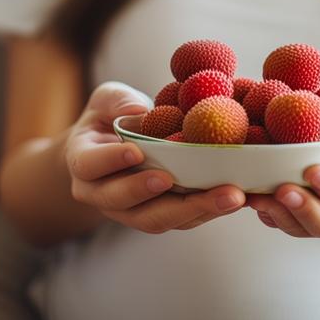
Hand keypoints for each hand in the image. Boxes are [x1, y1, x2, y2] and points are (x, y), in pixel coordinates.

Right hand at [64, 81, 245, 233]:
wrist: (114, 147)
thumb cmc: (111, 117)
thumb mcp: (108, 99)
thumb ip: (119, 102)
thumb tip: (142, 113)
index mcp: (84, 162)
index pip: (91, 165)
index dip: (110, 161)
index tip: (136, 151)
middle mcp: (101, 194)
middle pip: (125, 203)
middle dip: (156, 194)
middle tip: (186, 181)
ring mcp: (130, 211)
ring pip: (156, 219)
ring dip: (195, 210)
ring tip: (231, 195)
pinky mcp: (158, 215)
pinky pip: (181, 219)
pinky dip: (208, 210)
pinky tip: (235, 197)